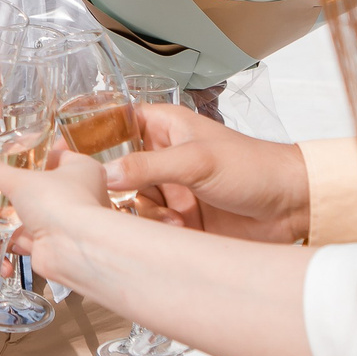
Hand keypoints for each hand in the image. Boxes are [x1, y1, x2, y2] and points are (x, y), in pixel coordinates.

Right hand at [0, 150, 118, 282]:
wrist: (71, 249)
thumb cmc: (60, 204)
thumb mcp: (20, 181)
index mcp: (83, 169)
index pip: (57, 155)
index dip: (35, 153)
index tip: (15, 153)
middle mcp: (81, 194)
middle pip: (46, 185)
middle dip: (24, 186)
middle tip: (2, 179)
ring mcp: (68, 220)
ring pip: (39, 212)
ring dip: (19, 212)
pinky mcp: (55, 242)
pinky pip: (32, 234)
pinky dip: (18, 233)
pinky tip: (0, 228)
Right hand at [104, 103, 310, 242]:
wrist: (291, 207)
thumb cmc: (254, 167)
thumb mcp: (197, 161)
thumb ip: (148, 167)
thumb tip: (106, 174)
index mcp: (163, 127)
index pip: (113, 124)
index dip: (88, 136)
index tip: (64, 152)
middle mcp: (161, 158)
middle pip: (114, 170)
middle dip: (113, 187)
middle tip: (107, 196)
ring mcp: (169, 190)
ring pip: (128, 203)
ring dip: (142, 214)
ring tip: (169, 217)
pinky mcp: (178, 221)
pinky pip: (148, 228)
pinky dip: (157, 232)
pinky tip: (180, 230)